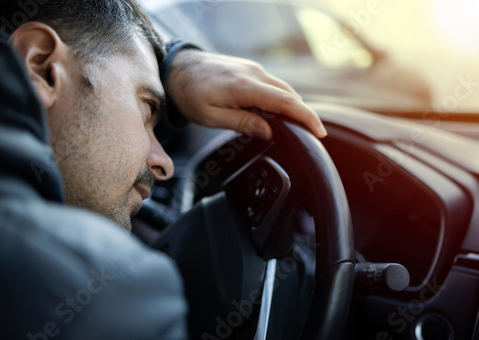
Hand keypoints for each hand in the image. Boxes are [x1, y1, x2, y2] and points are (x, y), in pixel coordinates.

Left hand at [166, 50, 326, 139]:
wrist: (177, 69)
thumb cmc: (189, 94)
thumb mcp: (211, 116)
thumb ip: (242, 122)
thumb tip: (269, 132)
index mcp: (244, 86)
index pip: (284, 102)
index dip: (305, 116)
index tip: (319, 131)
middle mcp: (253, 74)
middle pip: (290, 95)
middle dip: (305, 114)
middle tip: (312, 135)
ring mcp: (253, 69)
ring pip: (283, 89)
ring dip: (293, 107)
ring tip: (299, 127)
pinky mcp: (250, 70)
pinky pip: (274, 85)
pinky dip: (282, 99)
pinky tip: (280, 112)